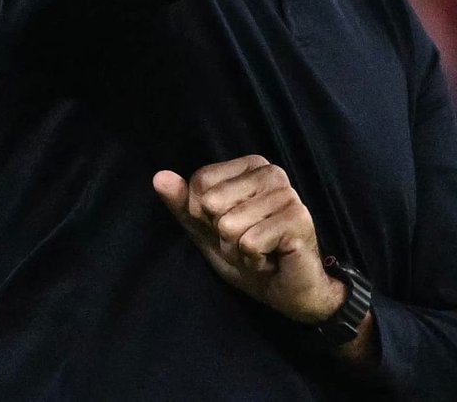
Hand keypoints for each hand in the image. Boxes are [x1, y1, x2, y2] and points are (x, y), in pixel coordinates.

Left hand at [153, 155, 345, 323]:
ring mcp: (288, 195)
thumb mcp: (207, 231)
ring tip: (259, 251)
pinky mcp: (298, 220)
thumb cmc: (249, 256)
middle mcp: (273, 173)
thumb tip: (159, 177)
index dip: (203, 215)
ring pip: (229, 225)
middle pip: (212, 202)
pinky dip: (253, 260)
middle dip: (222, 234)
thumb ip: (183, 204)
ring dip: (238, 250)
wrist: (287, 291)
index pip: (201, 182)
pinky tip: (270, 259)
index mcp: (252, 166)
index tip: (228, 228)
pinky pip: (249, 243)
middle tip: (246, 242)